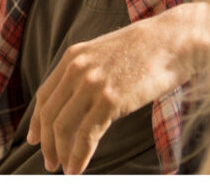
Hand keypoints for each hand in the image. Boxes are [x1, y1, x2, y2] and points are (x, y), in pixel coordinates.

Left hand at [26, 5, 209, 174]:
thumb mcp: (107, 54)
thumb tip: (81, 99)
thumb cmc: (148, 49)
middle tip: (49, 162)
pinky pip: (86, 135)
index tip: (35, 139)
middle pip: (50, 114)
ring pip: (63, 127)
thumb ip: (89, 72)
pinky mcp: (110, 99)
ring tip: (64, 169)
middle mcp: (77, 69)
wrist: (174, 40)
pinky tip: (77, 169)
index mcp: (73, 57)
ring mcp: (92, 84)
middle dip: (47, 143)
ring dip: (61, 153)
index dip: (36, 121)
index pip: (45, 95)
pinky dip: (78, 156)